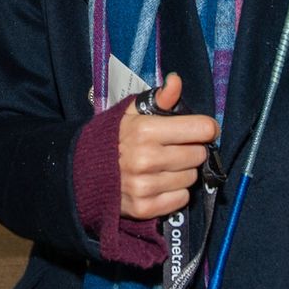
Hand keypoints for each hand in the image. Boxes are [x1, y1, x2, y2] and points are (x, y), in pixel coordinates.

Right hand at [119, 73, 218, 219]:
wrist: (83, 171)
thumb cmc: (115, 137)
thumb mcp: (134, 112)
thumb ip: (160, 97)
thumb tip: (176, 80)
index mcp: (146, 130)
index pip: (202, 129)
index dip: (206, 128)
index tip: (202, 130)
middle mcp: (146, 159)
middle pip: (199, 155)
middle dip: (192, 150)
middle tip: (176, 148)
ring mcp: (144, 186)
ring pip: (191, 178)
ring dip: (183, 172)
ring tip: (165, 166)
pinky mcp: (144, 208)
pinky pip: (181, 199)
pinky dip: (175, 192)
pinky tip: (160, 183)